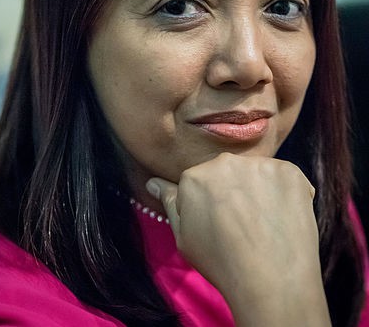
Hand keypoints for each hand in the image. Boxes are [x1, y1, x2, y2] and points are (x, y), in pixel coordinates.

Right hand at [146, 153, 330, 326]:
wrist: (271, 281)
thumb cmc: (221, 263)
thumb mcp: (184, 237)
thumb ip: (170, 203)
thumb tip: (154, 183)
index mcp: (194, 176)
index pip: (201, 181)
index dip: (211, 203)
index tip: (221, 223)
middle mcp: (224, 162)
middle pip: (228, 172)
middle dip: (235, 191)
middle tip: (243, 223)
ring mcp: (259, 164)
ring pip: (257, 173)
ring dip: (260, 190)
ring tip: (264, 222)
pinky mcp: (289, 171)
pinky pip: (284, 177)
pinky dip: (285, 193)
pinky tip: (282, 217)